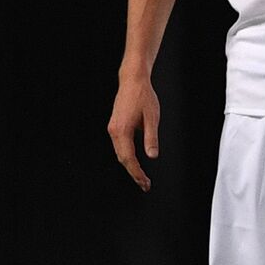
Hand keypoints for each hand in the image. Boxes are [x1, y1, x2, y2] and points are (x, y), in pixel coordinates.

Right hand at [108, 73, 160, 191]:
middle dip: (133, 173)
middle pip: (122, 159)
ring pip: (119, 153)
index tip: (145, 182)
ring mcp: (112, 128)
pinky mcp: (114, 125)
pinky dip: (126, 156)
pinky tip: (134, 161)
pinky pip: (119, 146)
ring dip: (130, 166)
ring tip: (141, 176)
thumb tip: (152, 156)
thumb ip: (151, 138)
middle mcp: (114, 131)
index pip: (129, 158)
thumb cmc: (143, 96)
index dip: (137, 173)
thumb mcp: (152, 117)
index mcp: (122, 130)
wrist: (132, 80)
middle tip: (145, 184)